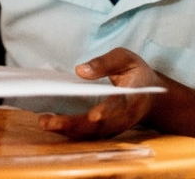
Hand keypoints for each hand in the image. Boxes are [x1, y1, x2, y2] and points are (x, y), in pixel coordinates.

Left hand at [38, 48, 161, 138]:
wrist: (150, 96)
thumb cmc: (136, 73)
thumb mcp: (125, 58)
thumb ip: (105, 62)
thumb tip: (80, 70)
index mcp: (132, 97)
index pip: (119, 106)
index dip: (107, 111)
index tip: (94, 115)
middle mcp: (123, 118)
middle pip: (98, 126)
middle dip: (72, 124)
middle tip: (48, 120)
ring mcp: (114, 128)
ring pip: (90, 135)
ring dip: (66, 130)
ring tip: (44, 122)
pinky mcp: (105, 131)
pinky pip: (87, 135)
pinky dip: (69, 132)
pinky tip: (52, 125)